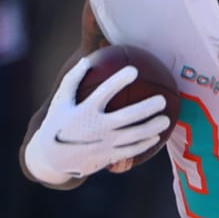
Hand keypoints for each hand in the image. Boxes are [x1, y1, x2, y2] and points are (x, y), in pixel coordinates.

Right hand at [21, 54, 169, 184]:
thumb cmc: (58, 122)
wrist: (52, 158)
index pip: (105, 93)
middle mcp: (96, 128)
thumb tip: (88, 59)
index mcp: (84, 111)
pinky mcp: (107, 157)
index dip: (119, 80)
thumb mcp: (61, 100)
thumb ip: (73, 79)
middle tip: (162, 100)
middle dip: (147, 108)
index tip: (134, 70)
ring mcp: (103, 144)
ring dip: (152, 128)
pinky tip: (156, 137)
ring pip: (133, 136)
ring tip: (166, 119)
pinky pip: (130, 151)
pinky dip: (144, 144)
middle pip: (128, 117)